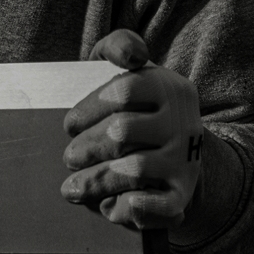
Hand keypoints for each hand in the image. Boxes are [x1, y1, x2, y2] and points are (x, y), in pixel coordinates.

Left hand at [61, 29, 205, 229]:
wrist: (172, 145)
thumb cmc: (130, 102)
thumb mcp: (119, 66)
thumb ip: (120, 45)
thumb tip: (133, 54)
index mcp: (166, 87)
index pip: (122, 90)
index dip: (87, 108)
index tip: (69, 124)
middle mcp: (181, 123)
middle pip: (122, 132)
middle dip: (86, 147)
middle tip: (69, 157)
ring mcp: (184, 160)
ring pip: (134, 170)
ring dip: (96, 180)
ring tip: (72, 187)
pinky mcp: (181, 193)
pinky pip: (162, 206)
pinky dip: (134, 208)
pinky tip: (112, 207)